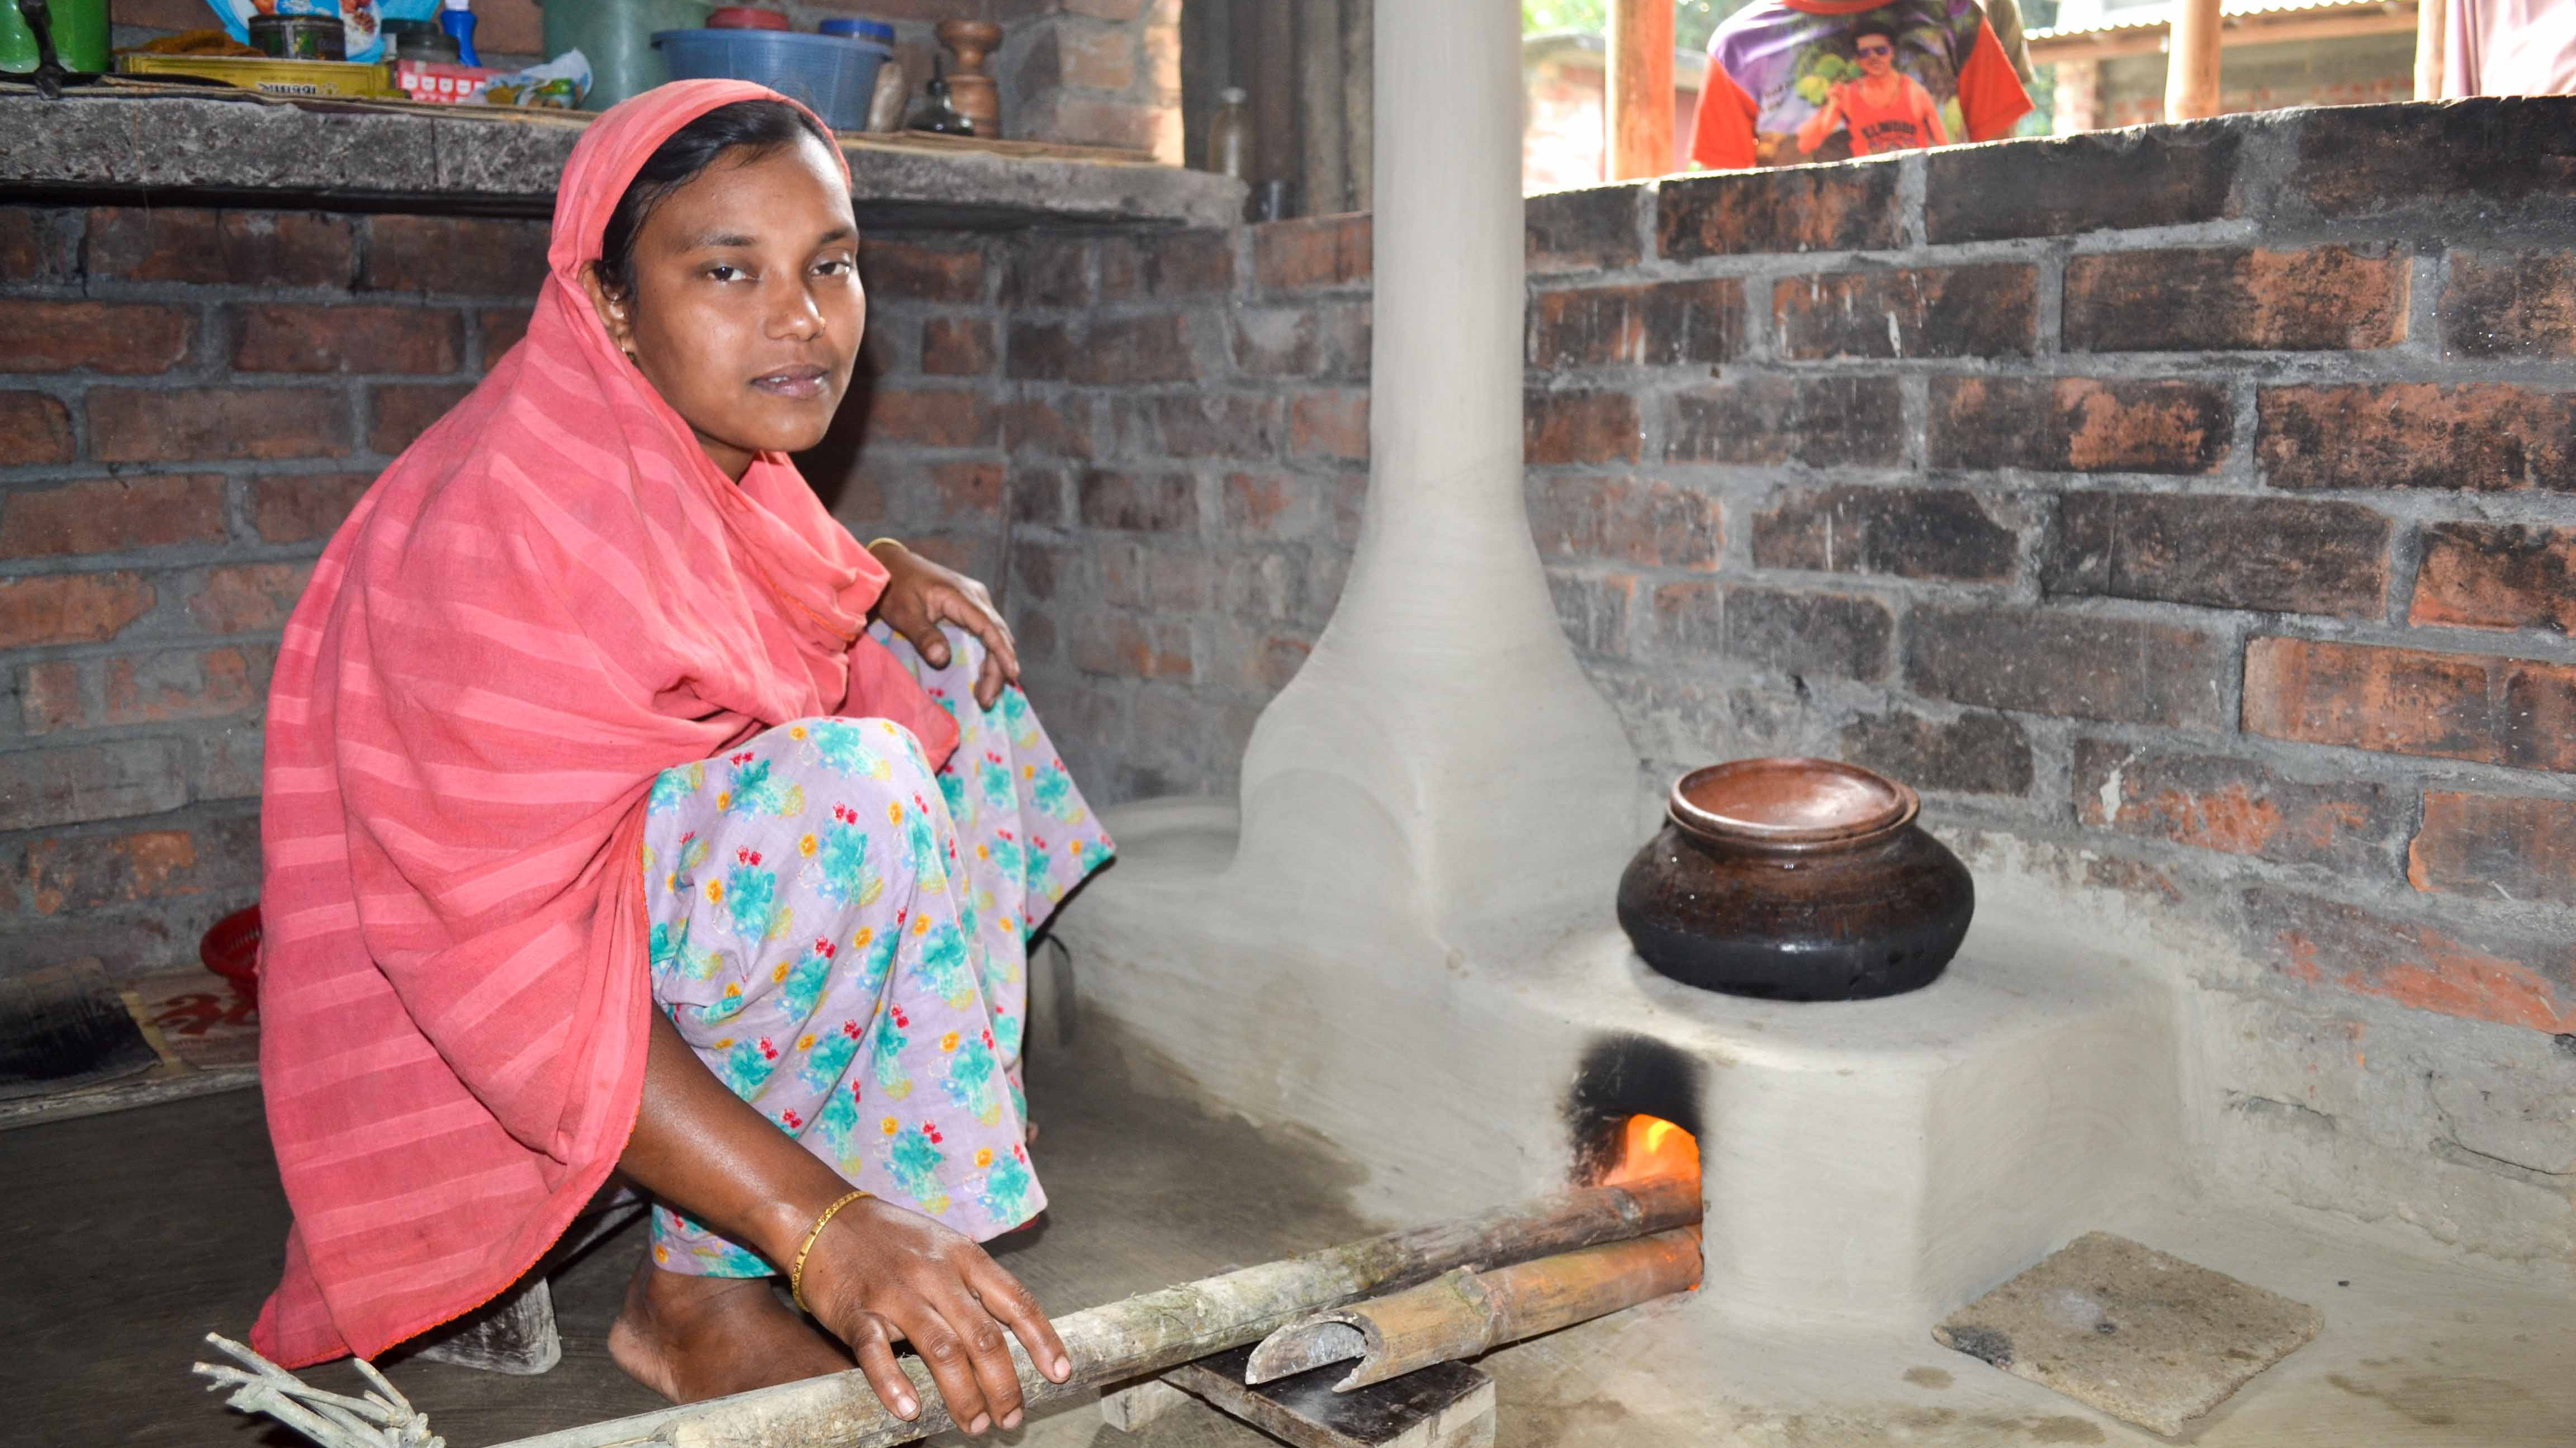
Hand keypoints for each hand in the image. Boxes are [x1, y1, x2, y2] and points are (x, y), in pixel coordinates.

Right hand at [796, 1197, 1071, 1433]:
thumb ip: (975, 1285)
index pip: (1015, 1301)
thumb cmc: (894, 1238)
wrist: (826, 1215)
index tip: (1059, 1374)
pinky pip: (876, 1351)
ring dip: (963, 1394)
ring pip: (940, 1349)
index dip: (1042, 1340)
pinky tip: (909, 1410)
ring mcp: (895, 1291)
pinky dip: (893, 1383)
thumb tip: (1013, 1334)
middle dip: (1004, 1384)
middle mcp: (935, 1273)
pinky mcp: (855, 1310)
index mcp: (965, 1256)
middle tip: (1011, 1418)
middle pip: (983, 1335)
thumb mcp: (946, 1247)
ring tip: (975, 1424)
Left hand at [869, 541, 1018, 709]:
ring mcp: (976, 602)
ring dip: (995, 665)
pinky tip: (986, 674)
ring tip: (986, 695)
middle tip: (986, 700)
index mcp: (961, 596)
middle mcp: (976, 597)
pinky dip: (990, 655)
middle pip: (998, 635)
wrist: (892, 565)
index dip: (1002, 652)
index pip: (989, 627)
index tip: (1012, 674)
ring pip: (996, 636)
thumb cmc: (896, 588)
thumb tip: (942, 659)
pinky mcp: (972, 608)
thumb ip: (923, 635)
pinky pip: (988, 633)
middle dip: (998, 669)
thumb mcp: (905, 613)